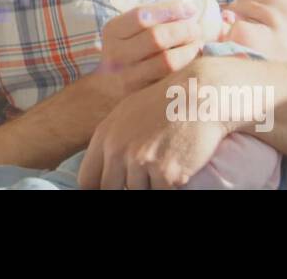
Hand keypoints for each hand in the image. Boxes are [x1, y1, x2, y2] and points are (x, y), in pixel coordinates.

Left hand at [77, 58, 230, 189]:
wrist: (200, 94)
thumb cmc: (165, 102)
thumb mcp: (126, 113)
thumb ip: (111, 141)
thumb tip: (105, 170)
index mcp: (104, 136)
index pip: (86, 180)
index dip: (99, 187)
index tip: (113, 184)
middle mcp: (118, 150)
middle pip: (109, 189)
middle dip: (124, 186)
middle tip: (144, 173)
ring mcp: (141, 162)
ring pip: (138, 191)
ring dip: (150, 183)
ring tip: (164, 159)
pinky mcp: (166, 173)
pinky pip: (161, 192)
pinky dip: (169, 184)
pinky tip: (177, 163)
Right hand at [86, 0, 203, 104]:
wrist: (109, 88)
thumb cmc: (130, 45)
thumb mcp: (132, 21)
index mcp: (113, 30)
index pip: (142, 16)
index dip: (169, 10)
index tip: (190, 8)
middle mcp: (116, 54)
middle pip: (156, 39)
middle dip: (183, 31)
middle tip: (198, 28)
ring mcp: (126, 78)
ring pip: (165, 62)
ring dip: (189, 51)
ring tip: (200, 43)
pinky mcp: (140, 97)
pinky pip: (169, 82)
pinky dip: (187, 70)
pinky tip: (196, 63)